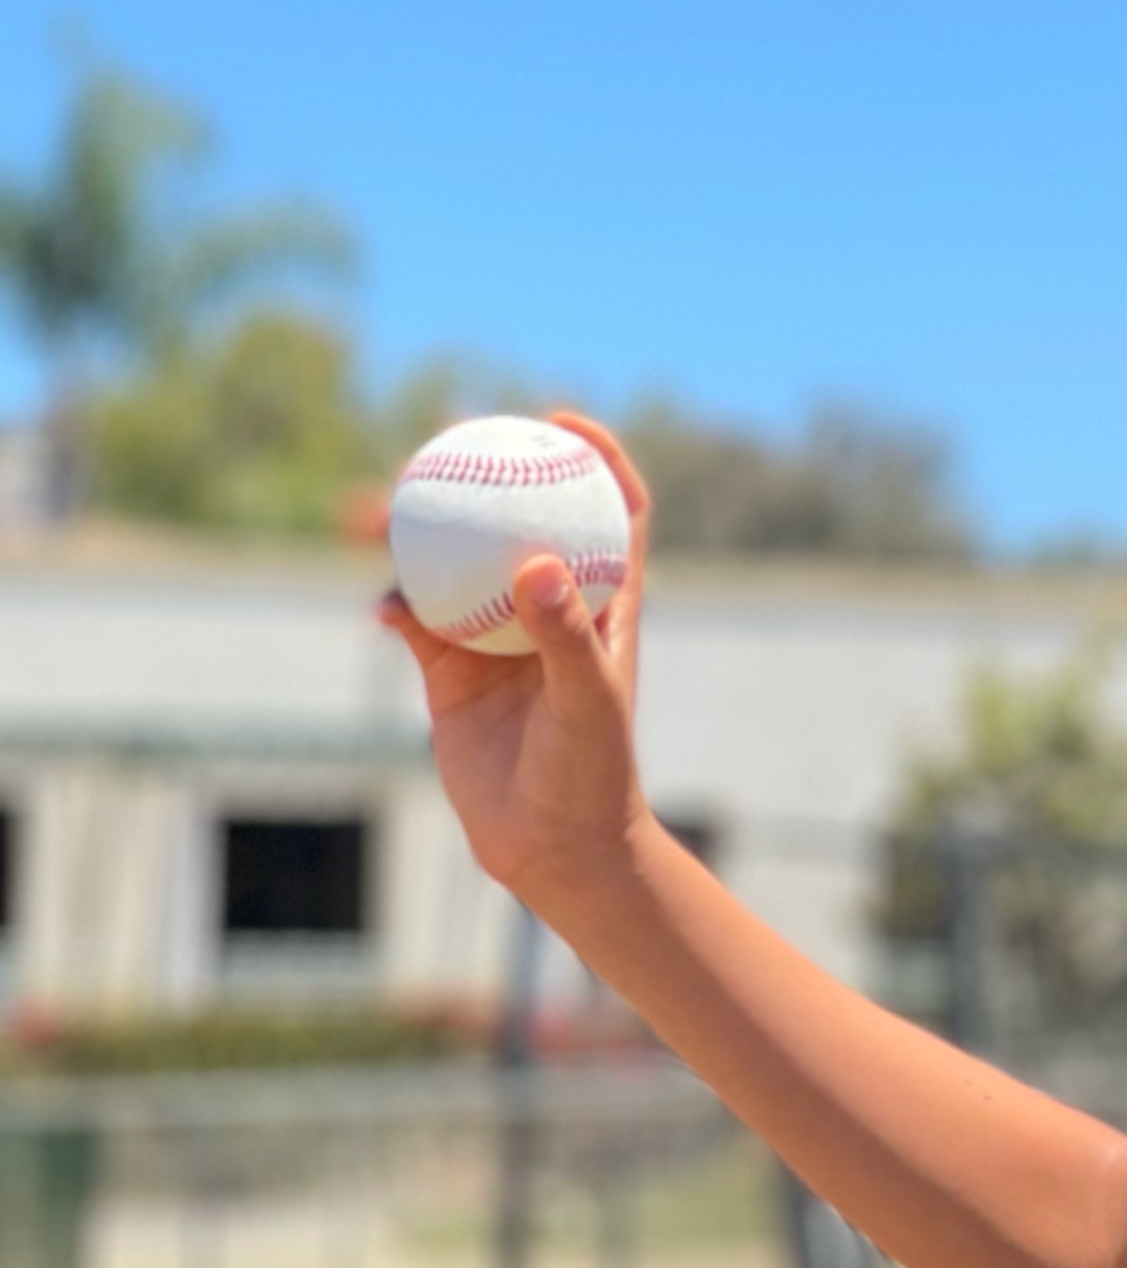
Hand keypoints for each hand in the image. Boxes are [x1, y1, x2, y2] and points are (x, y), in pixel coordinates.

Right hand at [379, 408, 657, 909]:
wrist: (552, 845)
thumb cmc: (591, 772)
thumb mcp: (587, 701)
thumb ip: (566, 634)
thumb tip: (539, 563)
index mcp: (605, 603)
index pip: (613, 512)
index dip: (596, 459)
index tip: (558, 422)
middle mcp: (550, 611)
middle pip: (517, 523)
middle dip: (483, 479)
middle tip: (442, 447)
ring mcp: (497, 638)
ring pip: (454, 565)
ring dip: (416, 534)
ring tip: (373, 513)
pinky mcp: (451, 675)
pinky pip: (416, 621)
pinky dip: (396, 605)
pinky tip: (379, 606)